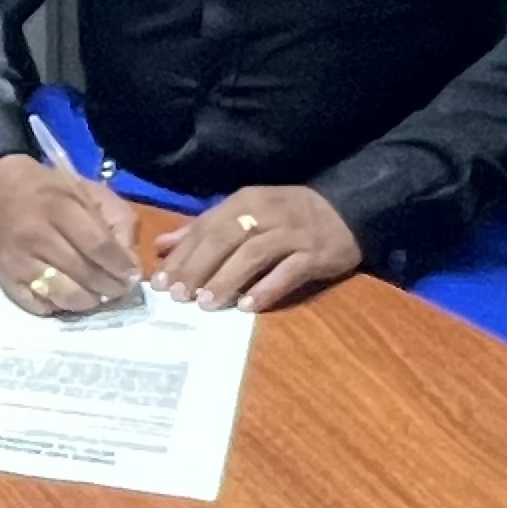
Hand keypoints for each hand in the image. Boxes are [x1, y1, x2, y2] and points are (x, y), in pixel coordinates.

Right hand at [0, 155, 145, 315]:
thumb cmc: (50, 190)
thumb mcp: (90, 191)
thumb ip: (117, 222)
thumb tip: (130, 263)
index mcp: (60, 208)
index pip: (98, 246)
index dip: (121, 266)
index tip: (133, 275)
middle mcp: (36, 236)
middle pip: (84, 274)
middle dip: (110, 288)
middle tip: (120, 289)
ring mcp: (19, 261)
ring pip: (64, 296)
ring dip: (88, 302)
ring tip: (97, 295)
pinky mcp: (6, 279)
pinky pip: (39, 307)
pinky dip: (59, 307)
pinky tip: (68, 296)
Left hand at [149, 185, 358, 310]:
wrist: (346, 211)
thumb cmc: (286, 216)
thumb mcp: (243, 214)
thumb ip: (203, 230)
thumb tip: (161, 247)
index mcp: (244, 201)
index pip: (205, 227)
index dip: (181, 255)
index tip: (160, 283)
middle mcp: (265, 213)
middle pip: (224, 239)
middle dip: (198, 268)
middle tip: (179, 297)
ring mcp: (292, 233)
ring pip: (254, 254)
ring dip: (227, 278)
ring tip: (207, 304)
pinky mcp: (315, 253)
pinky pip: (289, 271)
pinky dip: (267, 288)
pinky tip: (248, 306)